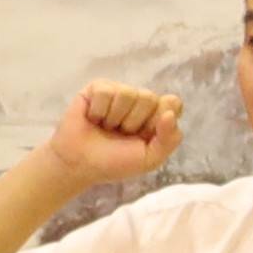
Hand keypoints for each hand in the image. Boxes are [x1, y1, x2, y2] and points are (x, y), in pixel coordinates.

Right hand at [42, 81, 184, 183]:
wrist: (80, 164)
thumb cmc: (115, 162)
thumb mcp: (150, 158)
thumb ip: (169, 139)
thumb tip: (171, 114)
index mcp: (157, 115)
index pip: (173, 103)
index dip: (158, 120)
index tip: (145, 135)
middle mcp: (141, 100)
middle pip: (149, 97)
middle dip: (133, 122)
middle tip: (120, 133)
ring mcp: (119, 92)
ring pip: (127, 92)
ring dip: (115, 117)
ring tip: (106, 127)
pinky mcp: (98, 88)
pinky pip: (105, 91)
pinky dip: (98, 110)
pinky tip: (93, 118)